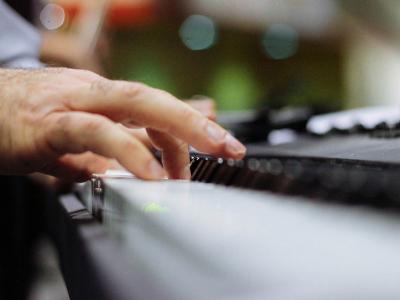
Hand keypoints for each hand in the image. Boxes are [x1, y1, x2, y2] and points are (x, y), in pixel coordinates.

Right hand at [0, 68, 245, 180]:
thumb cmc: (28, 121)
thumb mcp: (82, 132)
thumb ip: (117, 143)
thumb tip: (147, 161)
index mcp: (103, 96)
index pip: (156, 106)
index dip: (191, 126)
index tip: (219, 148)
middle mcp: (94, 92)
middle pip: (155, 98)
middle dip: (197, 123)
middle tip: (229, 148)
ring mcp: (72, 102)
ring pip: (132, 104)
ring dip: (174, 131)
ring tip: (197, 165)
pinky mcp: (48, 124)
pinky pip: (94, 132)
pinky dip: (125, 150)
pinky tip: (148, 174)